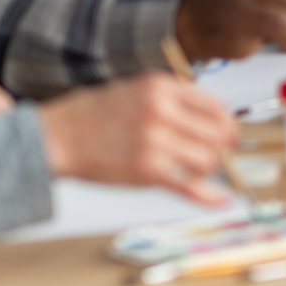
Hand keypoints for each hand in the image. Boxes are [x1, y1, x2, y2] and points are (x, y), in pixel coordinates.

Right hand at [38, 73, 237, 204]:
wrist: (56, 136)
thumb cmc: (93, 116)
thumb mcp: (136, 90)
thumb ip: (172, 100)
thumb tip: (209, 118)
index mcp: (161, 86)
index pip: (215, 106)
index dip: (227, 125)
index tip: (230, 136)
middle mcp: (162, 110)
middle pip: (216, 133)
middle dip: (220, 148)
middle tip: (215, 157)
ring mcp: (154, 140)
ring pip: (207, 158)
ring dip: (207, 169)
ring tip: (194, 170)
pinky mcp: (145, 170)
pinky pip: (189, 185)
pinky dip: (208, 195)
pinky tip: (219, 199)